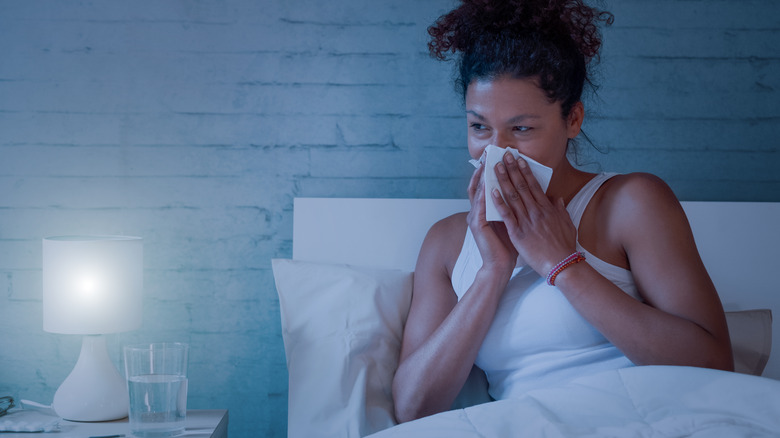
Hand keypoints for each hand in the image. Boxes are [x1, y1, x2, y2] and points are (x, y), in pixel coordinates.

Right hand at [467, 163, 517, 274]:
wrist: (501, 267)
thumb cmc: (509, 247)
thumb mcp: (515, 223)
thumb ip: (519, 208)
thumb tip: (533, 194)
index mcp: (487, 210)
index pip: (488, 186)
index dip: (492, 171)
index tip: (500, 157)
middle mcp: (478, 211)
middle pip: (480, 185)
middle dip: (486, 169)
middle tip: (492, 154)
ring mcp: (475, 218)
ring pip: (478, 193)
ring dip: (484, 179)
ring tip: (489, 165)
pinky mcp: (477, 226)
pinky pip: (479, 207)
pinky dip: (484, 196)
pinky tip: (489, 186)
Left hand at [491, 152, 576, 274]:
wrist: (561, 265)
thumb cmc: (564, 247)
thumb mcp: (567, 224)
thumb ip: (560, 210)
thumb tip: (557, 199)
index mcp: (547, 208)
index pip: (534, 185)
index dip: (525, 171)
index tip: (519, 160)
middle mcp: (536, 211)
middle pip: (521, 186)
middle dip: (511, 169)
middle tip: (504, 155)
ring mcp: (526, 221)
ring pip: (512, 196)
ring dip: (503, 180)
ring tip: (495, 167)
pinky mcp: (517, 233)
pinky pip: (506, 214)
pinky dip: (498, 202)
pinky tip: (491, 192)